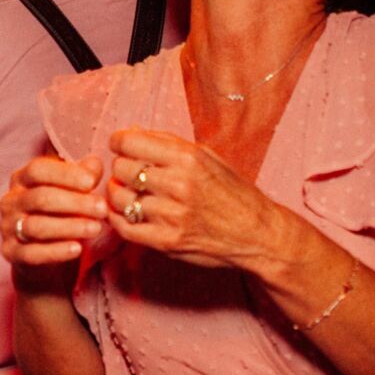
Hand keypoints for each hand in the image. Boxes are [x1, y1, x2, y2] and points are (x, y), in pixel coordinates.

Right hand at [0, 154, 109, 272]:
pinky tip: (77, 249)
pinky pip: (32, 253)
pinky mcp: (11, 252)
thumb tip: (94, 164)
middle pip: (40, 198)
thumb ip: (83, 175)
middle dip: (75, 203)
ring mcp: (8, 227)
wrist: (41, 251)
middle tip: (102, 209)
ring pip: (36, 226)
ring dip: (69, 227)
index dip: (65, 174)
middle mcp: (11, 200)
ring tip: (95, 228)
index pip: (38, 170)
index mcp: (22, 178)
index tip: (91, 182)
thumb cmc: (58, 212)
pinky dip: (56, 251)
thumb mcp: (71, 189)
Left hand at [105, 128, 301, 272]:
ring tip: (127, 192)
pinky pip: (124, 227)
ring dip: (117, 194)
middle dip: (120, 167)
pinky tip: (127, 213)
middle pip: (121, 169)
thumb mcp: (207, 156)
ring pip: (119, 198)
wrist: (257, 234)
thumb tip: (131, 132)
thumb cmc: (233, 192)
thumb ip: (168, 144)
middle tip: (128, 172)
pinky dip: (118, 218)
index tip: (119, 145)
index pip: (129, 142)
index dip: (118, 141)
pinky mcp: (167, 242)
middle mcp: (178, 184)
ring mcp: (172, 215)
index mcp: (188, 158)